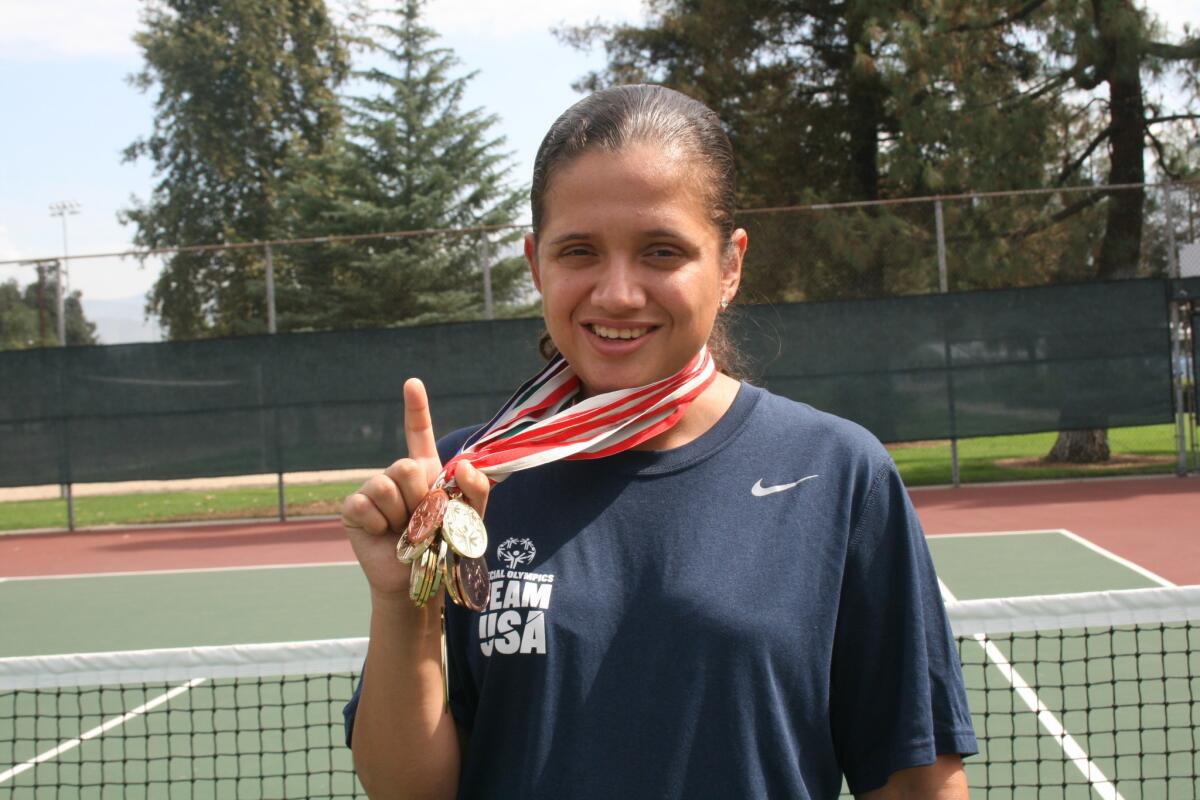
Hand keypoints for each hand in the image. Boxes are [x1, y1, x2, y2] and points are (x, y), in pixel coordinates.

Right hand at [341, 378, 490, 599]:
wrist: (418, 582)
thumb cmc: (443, 548)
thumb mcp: (470, 519)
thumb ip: (476, 490)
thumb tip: (461, 464)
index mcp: (425, 472)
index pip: (419, 433)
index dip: (416, 408)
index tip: (412, 383)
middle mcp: (396, 476)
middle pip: (406, 467)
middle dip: (419, 498)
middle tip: (421, 522)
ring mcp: (372, 491)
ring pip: (385, 486)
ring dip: (400, 516)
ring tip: (403, 531)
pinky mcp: (353, 511)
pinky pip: (363, 505)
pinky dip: (377, 524)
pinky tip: (382, 535)